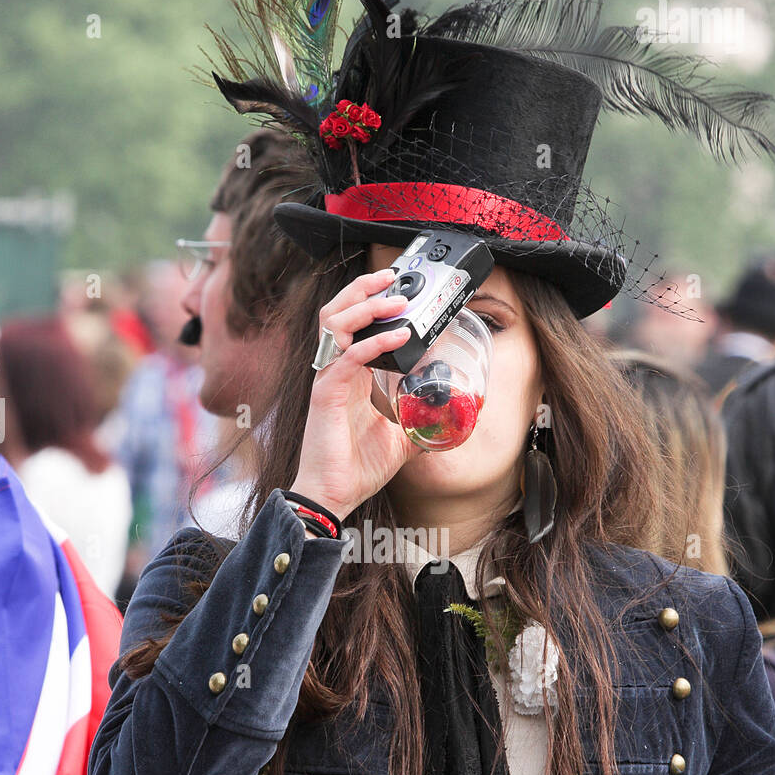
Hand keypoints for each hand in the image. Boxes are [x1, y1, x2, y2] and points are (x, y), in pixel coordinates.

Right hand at [291, 267, 417, 520]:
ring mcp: (328, 381)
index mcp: (349, 377)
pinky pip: (349, 358)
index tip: (397, 289)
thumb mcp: (400, 440)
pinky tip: (400, 337)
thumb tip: (447, 421)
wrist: (335, 495)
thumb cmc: (356, 468)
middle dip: (363, 290)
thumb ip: (418, 424)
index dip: (370, 302)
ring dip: (366, 307)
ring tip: (395, 302)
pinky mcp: (327, 395)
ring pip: (335, 324)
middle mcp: (335, 372)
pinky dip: (376, 344)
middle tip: (392, 279)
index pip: (352, 326)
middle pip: (337, 313)